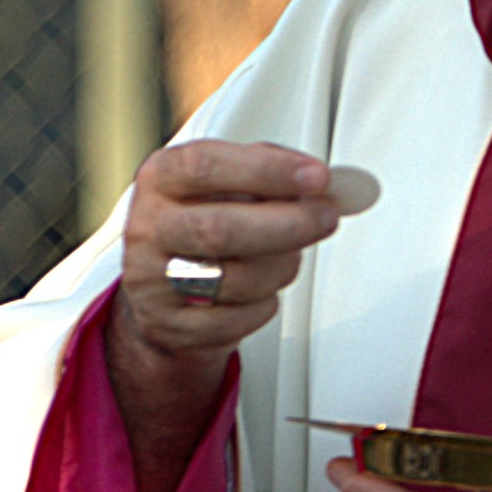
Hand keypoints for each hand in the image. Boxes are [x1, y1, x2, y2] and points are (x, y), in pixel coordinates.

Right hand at [108, 141, 343, 491]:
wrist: (164, 294)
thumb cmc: (206, 225)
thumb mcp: (227, 185)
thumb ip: (277, 174)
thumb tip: (342, 184)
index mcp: (160, 178)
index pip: (207, 165)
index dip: (266, 170)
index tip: (317, 176)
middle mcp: (149, 227)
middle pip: (220, 229)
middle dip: (288, 224)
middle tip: (327, 217)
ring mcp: (153, 280)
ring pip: (236, 279)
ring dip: (281, 267)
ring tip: (290, 255)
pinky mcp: (170, 326)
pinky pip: (238, 319)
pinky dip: (266, 304)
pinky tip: (262, 290)